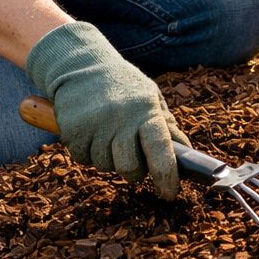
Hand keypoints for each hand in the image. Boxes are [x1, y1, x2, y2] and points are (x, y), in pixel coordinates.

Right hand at [24, 21, 187, 197]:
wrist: (82, 65)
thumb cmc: (123, 85)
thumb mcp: (151, 98)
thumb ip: (167, 126)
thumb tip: (185, 154)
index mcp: (146, 111)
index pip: (161, 150)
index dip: (167, 176)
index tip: (169, 193)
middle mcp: (121, 119)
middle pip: (130, 169)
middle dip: (134, 171)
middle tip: (132, 158)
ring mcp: (95, 126)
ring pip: (105, 166)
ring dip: (109, 158)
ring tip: (108, 134)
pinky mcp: (72, 131)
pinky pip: (83, 159)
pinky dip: (88, 152)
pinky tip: (91, 131)